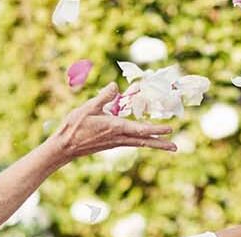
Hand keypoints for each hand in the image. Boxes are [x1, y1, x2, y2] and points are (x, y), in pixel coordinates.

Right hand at [52, 83, 178, 161]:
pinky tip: (145, 139)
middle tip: (176, 147)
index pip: (140, 129)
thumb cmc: (74, 127)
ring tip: (168, 146)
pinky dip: (141, 140)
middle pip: (144, 141)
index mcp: (115, 128)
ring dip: (154, 144)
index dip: (156, 129)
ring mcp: (116, 142)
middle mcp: (119, 138)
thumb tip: (115, 85)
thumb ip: (103, 97)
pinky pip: (131, 141)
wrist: (65, 147)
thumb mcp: (88, 108)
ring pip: (139, 143)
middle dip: (161, 144)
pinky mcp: (111, 144)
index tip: (170, 129)